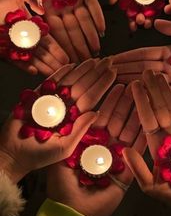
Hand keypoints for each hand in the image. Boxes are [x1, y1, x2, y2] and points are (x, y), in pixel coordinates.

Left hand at [0, 0, 68, 74]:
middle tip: (65, 69)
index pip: (47, 38)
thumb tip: (43, 10)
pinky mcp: (3, 51)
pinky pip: (15, 60)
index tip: (67, 56)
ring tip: (54, 73)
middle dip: (54, 60)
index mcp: (30, 23)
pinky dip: (25, 66)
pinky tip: (35, 71)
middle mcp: (24, 35)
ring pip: (32, 57)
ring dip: (43, 66)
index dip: (58, 47)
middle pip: (42, 50)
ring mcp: (13, 44)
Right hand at [0, 58, 115, 182]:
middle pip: (83, 87)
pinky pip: (49, 82)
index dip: (102, 85)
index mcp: (74, 119)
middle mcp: (65, 108)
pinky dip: (59, 73)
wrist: (13, 154)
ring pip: (69, 82)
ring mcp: (51, 101)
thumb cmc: (39, 156)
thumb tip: (97, 112)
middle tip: (109, 60)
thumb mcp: (64, 147)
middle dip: (96, 73)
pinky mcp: (35, 96)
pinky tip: (71, 64)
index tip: (113, 73)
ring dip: (82, 70)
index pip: (91, 99)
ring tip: (95, 59)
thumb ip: (80, 130)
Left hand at [47, 84, 145, 215]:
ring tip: (146, 98)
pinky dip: (143, 139)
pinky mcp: (128, 172)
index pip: (100, 116)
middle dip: (125, 103)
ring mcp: (117, 159)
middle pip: (117, 121)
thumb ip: (74, 134)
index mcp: (88, 141)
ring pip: (129, 133)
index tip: (117, 84)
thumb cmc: (62, 185)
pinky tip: (152, 123)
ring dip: (137, 116)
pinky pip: (137, 154)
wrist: (72, 213)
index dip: (109, 100)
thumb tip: (89, 111)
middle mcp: (104, 147)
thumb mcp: (63, 155)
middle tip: (135, 86)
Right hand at [110, 0, 166, 30]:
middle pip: (141, 14)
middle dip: (140, 21)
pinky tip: (158, 15)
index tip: (132, 27)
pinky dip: (160, 10)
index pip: (131, 13)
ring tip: (148, 23)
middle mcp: (141, 0)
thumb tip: (110, 3)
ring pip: (151, 12)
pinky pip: (161, 3)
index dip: (131, 21)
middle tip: (140, 21)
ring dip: (150, 19)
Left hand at [123, 70, 170, 215]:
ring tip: (161, 76)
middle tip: (146, 72)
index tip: (132, 86)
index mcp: (153, 144)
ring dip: (166, 93)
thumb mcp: (150, 186)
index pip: (144, 119)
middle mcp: (166, 136)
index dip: (139, 102)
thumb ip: (137, 168)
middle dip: (152, 91)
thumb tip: (124, 150)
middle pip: (158, 109)